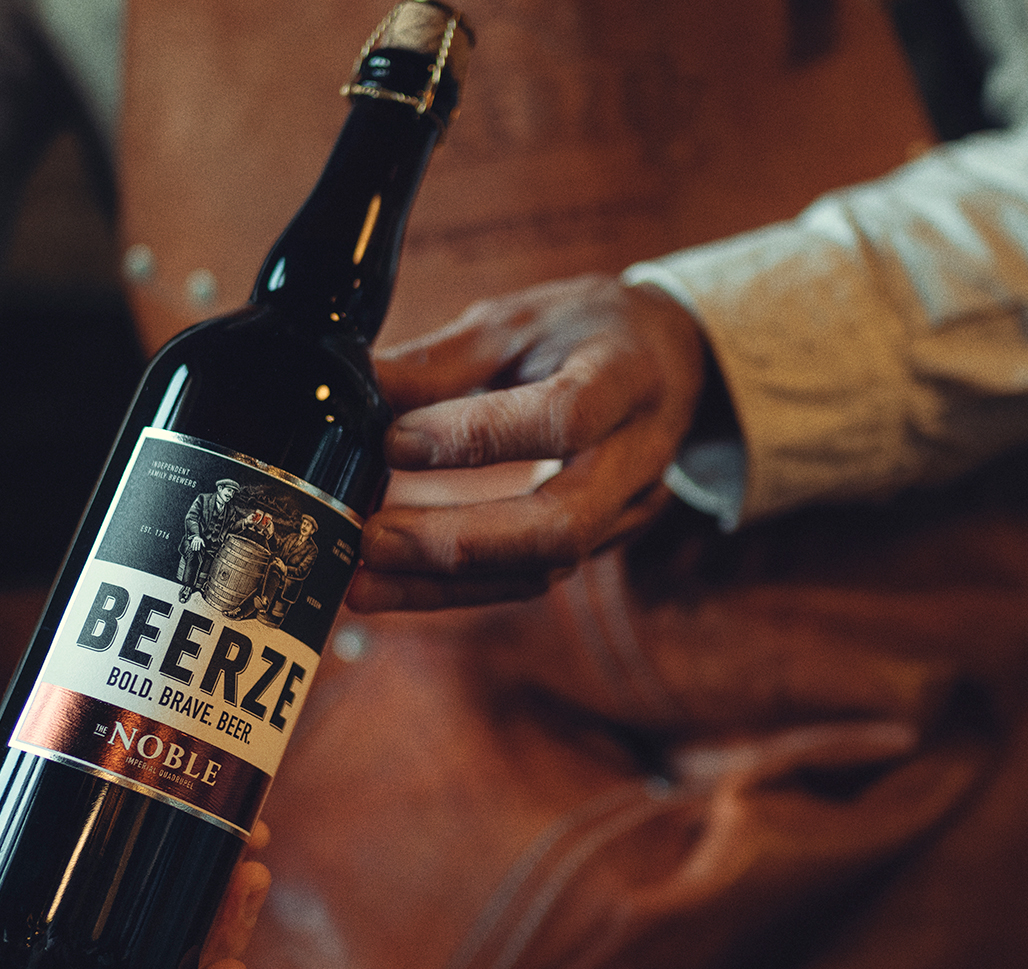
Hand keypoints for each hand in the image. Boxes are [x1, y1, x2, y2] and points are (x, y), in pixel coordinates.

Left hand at [351, 274, 707, 610]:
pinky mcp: (602, 541)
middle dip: (460, 542)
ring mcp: (627, 509)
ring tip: (363, 581)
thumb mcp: (520, 320)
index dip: (478, 438)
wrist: (671, 361)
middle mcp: (637, 455)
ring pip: (543, 567)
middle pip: (562, 524)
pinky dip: (459, 588)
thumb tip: (355, 389)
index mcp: (624, 377)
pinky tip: (394, 587)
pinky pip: (532, 577)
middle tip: (372, 539)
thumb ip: (442, 361)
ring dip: (446, 583)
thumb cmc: (589, 332)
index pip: (562, 419)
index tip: (394, 442)